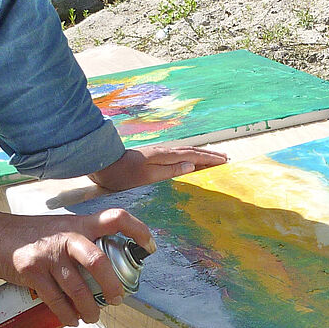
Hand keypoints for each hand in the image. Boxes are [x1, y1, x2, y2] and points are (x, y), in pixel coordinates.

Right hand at [0, 206, 153, 325]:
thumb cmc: (34, 235)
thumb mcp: (61, 227)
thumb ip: (82, 240)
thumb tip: (109, 267)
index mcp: (79, 223)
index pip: (115, 218)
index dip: (137, 230)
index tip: (150, 247)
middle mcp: (66, 236)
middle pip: (99, 261)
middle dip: (113, 285)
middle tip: (119, 299)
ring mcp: (49, 255)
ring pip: (78, 289)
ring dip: (90, 309)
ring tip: (93, 316)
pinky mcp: (33, 272)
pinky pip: (56, 301)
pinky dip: (67, 316)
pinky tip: (71, 321)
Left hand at [88, 145, 227, 191]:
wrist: (103, 164)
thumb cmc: (124, 174)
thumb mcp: (148, 176)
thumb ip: (170, 171)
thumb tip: (192, 167)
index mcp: (165, 156)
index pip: (193, 156)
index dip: (210, 159)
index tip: (225, 161)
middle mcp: (164, 151)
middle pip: (192, 152)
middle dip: (209, 155)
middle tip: (224, 158)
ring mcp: (159, 153)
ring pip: (185, 152)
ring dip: (200, 155)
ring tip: (211, 158)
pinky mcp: (153, 156)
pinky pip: (178, 155)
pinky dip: (189, 156)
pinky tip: (188, 160)